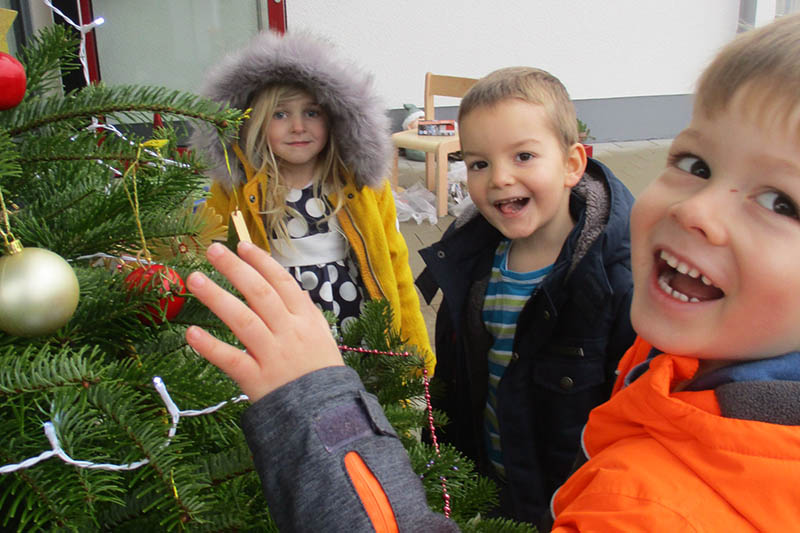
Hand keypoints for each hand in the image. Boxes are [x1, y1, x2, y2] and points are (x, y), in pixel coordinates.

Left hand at [185, 241, 343, 401]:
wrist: (325, 415)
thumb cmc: (320, 372)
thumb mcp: (321, 336)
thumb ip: (303, 312)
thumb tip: (289, 286)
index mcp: (306, 320)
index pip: (282, 282)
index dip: (261, 262)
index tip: (241, 246)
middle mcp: (289, 333)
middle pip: (260, 294)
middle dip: (235, 269)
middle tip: (213, 251)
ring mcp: (272, 356)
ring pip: (243, 320)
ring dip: (217, 298)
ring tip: (195, 279)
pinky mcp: (256, 380)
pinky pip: (231, 360)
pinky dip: (211, 347)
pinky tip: (191, 333)